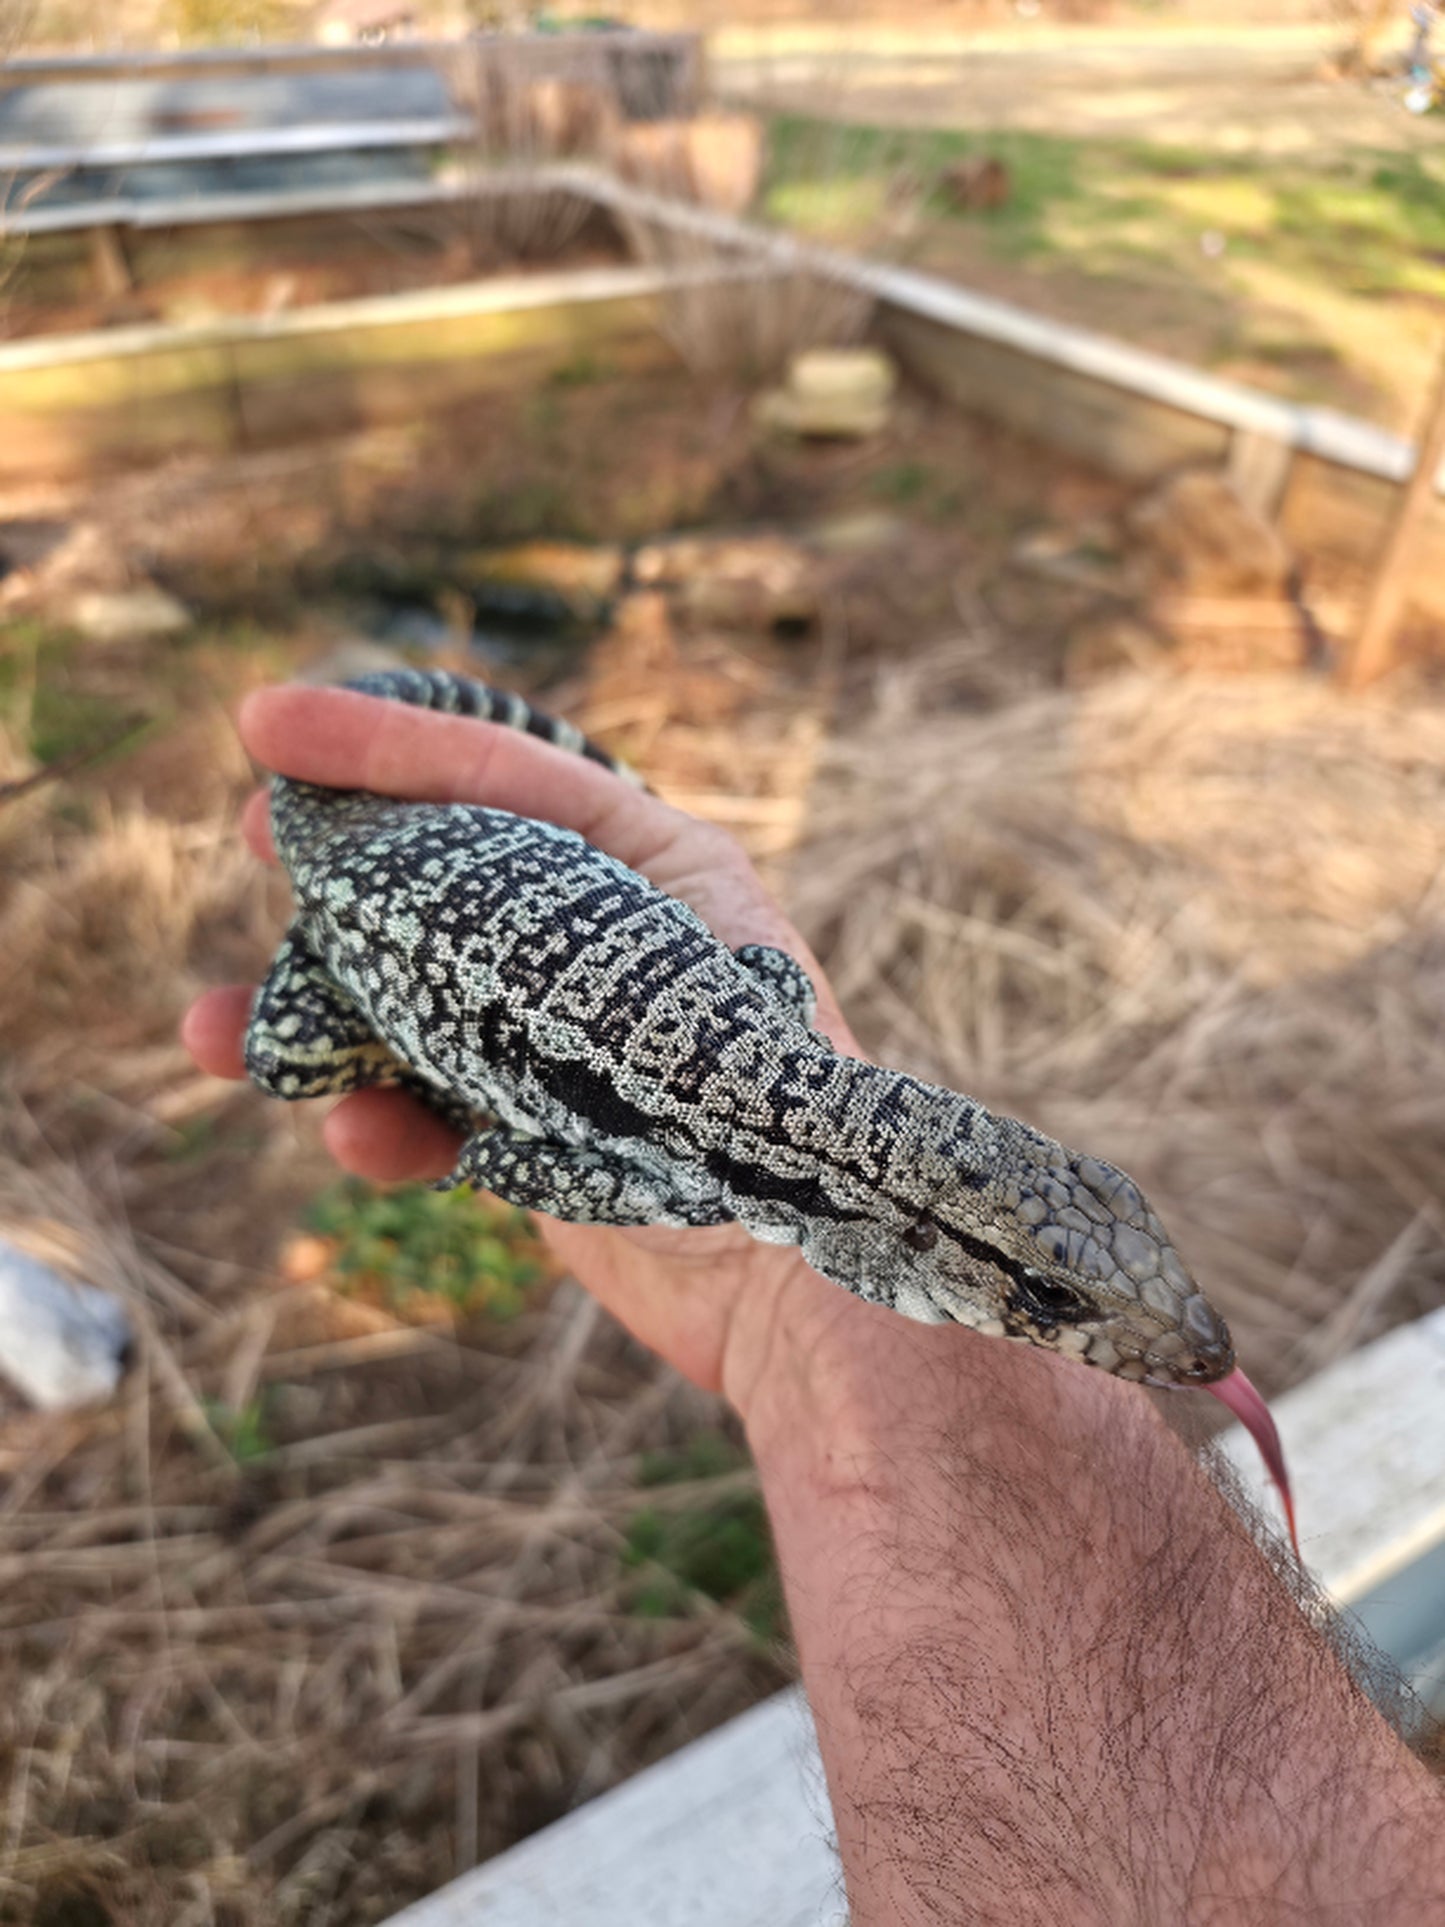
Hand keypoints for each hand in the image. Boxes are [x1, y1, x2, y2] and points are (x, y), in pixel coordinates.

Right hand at [184, 683, 860, 1407]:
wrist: (789, 1286)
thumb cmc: (756, 1114)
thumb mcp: (657, 970)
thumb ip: (544, 903)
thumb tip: (389, 870)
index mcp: (652, 863)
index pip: (503, 768)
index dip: (384, 738)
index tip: (266, 720)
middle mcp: (598, 936)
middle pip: (441, 864)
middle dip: (339, 852)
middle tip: (250, 832)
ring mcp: (558, 1034)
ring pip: (408, 991)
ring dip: (310, 1007)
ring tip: (211, 1032)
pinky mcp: (529, 1127)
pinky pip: (424, 1104)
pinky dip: (376, 1119)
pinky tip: (352, 1136)